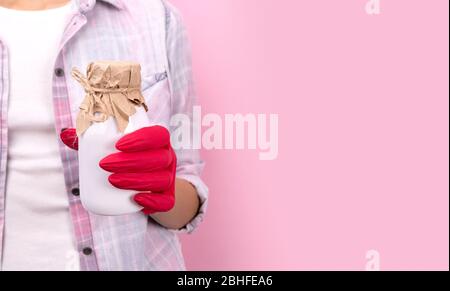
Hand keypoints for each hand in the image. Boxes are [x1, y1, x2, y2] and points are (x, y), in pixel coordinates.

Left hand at [60, 126, 176, 214]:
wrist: (149, 184)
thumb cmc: (129, 159)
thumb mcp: (115, 148)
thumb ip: (93, 139)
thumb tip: (65, 133)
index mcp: (159, 141)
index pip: (159, 135)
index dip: (142, 138)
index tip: (118, 144)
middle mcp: (168, 158)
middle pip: (158, 158)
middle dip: (132, 161)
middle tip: (105, 164)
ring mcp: (170, 178)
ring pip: (162, 179)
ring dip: (137, 180)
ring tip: (112, 180)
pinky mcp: (168, 197)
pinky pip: (167, 201)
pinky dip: (153, 201)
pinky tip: (137, 200)